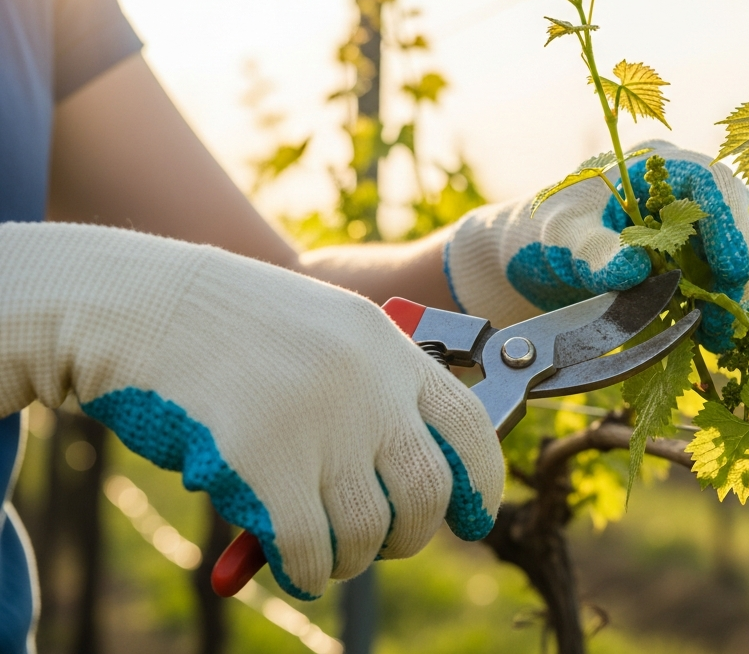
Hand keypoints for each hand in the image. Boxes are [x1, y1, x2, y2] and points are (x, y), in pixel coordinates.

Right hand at [0, 223, 502, 599]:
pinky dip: (306, 571)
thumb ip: (375, 393)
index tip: (478, 518)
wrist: (141, 304)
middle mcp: (368, 383)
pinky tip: (293, 567)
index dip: (482, 481)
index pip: (469, 426)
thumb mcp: (325, 335)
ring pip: (368, 530)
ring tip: (327, 555)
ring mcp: (319, 421)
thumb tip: (415, 485)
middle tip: (383, 544)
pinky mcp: (264, 461)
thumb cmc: (229, 328)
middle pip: (426, 491)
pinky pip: (309, 547)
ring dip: (350, 560)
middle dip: (410, 535)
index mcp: (390, 347)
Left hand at [443, 141, 748, 350]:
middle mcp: (698, 191)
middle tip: (726, 321)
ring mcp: (713, 226)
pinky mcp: (717, 262)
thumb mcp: (559, 238)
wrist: (537, 262)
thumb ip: (591, 250)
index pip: (718, 184)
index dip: (734, 227)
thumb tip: (632, 268)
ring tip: (723, 338)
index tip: (732, 275)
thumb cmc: (545, 236)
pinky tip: (724, 338)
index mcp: (661, 167)